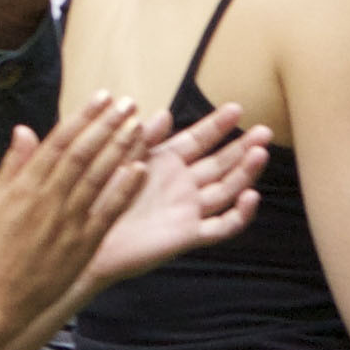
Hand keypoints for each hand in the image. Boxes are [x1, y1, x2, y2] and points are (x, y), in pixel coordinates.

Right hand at [0, 92, 158, 325]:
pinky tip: (139, 169)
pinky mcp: (83, 244)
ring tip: (138, 126)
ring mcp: (67, 222)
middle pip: (82, 154)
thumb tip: (25, 130)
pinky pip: (108, 211)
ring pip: (98, 177)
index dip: (83, 118)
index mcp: (24, 186)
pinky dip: (124, 189)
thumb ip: (13, 166)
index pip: (59, 143)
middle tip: (127, 103)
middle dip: (106, 125)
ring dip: (120, 149)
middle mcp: (47, 199)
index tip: (101, 98)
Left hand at [86, 101, 269, 292]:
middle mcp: (182, 185)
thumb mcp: (118, 162)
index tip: (236, 108)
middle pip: (221, 163)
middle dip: (243, 146)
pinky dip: (240, 213)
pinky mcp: (189, 235)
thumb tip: (163, 113)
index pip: (199, 139)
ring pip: (227, 189)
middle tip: (265, 130)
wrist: (85, 241)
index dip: (217, 125)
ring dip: (246, 173)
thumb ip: (141, 141)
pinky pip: (222, 226)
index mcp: (165, 163)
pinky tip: (251, 196)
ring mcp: (188, 210)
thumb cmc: (96, 199)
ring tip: (261, 153)